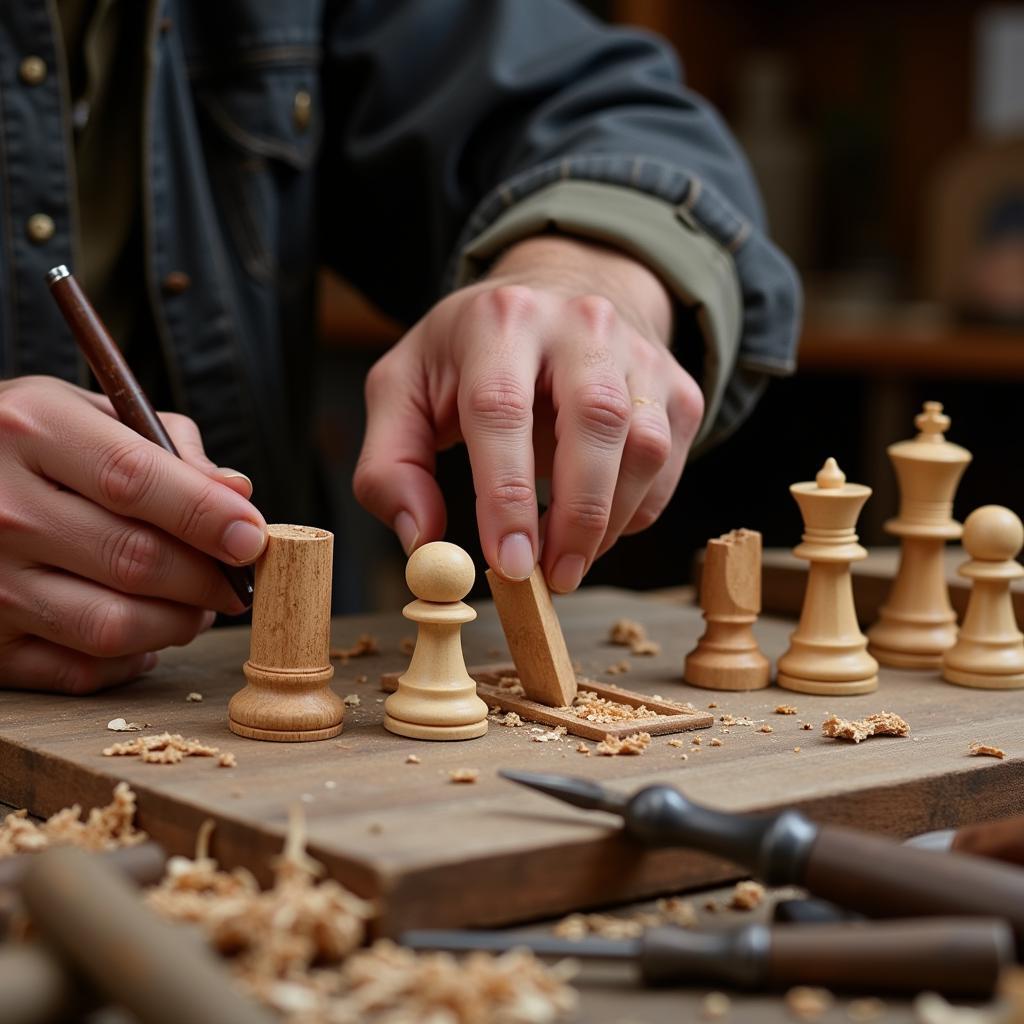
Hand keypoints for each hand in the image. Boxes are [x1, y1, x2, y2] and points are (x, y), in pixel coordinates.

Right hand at [0, 376, 266, 692]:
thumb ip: (165, 445)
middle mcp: (1, 508)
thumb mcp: (83, 411)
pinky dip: (131, 661)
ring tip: (198, 606)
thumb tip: (238, 495)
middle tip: (235, 580)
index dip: (206, 515)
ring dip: (178, 624)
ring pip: (112, 625)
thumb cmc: (27, 443)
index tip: (253, 538)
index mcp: (30, 430)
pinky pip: (77, 671)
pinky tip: (145, 635)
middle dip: (207, 578)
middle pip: (134, 560)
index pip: (133, 480)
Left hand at [355, 235, 703, 590]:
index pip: (502, 408)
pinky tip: (596, 519)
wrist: (561, 292)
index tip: (508, 562)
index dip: (506, 494)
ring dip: (608, 521)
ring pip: (644, 447)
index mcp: (500, 320)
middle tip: (551, 578)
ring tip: (565, 555)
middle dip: (576, 515)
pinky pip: (667, 463)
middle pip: (595, 419)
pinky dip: (635, 510)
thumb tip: (422, 541)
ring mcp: (639, 352)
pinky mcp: (677, 385)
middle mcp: (580, 324)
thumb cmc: (471, 354)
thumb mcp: (403, 390)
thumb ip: (391, 467)